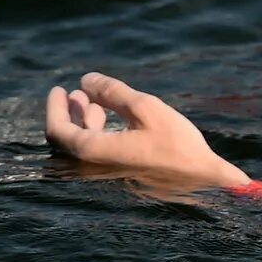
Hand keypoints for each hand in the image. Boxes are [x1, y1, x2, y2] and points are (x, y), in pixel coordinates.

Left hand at [44, 72, 249, 189]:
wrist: (206, 181)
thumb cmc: (177, 145)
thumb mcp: (146, 108)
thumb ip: (112, 92)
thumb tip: (87, 80)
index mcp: (93, 153)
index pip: (57, 130)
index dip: (55, 107)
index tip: (60, 88)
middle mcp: (94, 169)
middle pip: (69, 140)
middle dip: (71, 113)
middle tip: (77, 93)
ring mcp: (109, 177)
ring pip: (85, 148)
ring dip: (86, 123)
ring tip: (96, 104)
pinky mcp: (124, 180)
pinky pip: (100, 156)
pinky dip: (101, 136)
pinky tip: (118, 124)